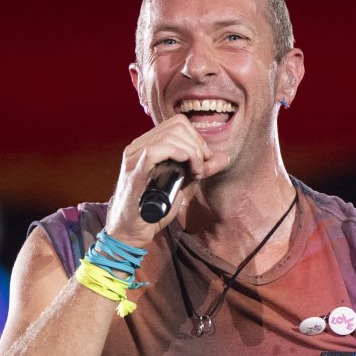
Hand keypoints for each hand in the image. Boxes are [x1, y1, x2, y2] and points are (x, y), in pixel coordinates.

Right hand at [105, 115, 230, 245]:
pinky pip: (156, 150)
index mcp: (147, 145)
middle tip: (201, 168)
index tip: (205, 159)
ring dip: (191, 152)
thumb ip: (200, 169)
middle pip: (176, 126)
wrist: (132, 232)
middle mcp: (138, 146)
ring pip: (169, 135)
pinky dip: (177, 154)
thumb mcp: (182, 185)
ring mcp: (134, 157)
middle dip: (197, 145)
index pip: (177, 123)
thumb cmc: (153, 210)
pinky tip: (186, 168)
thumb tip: (224, 156)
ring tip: (195, 172)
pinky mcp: (134, 171)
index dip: (197, 137)